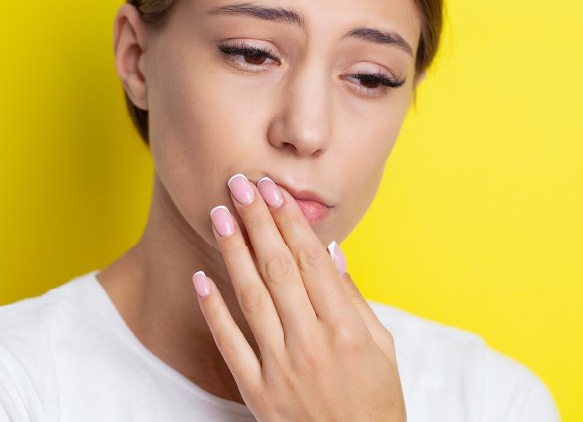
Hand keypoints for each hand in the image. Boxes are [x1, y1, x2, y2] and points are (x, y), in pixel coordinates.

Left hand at [191, 173, 405, 421]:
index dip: (289, 221)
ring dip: (233, 251)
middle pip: (278, 269)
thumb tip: (330, 250)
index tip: (273, 191)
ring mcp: (281, 368)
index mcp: (346, 328)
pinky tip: (201, 278)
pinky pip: (230, 344)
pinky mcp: (257, 392)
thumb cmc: (376, 398)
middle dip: (257, 221)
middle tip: (240, 184)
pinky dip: (213, 310)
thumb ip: (353, 297)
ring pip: (251, 297)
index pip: (310, 260)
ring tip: (220, 214)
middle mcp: (312, 343)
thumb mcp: (381, 345)